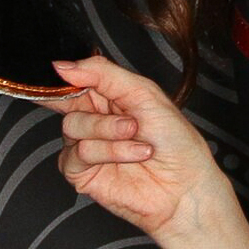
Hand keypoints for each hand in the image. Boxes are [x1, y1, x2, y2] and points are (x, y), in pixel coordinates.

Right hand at [53, 53, 229, 242]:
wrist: (185, 184)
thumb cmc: (175, 141)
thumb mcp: (144, 93)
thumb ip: (103, 74)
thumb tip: (65, 64)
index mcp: (109, 97)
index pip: (75, 79)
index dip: (67, 76)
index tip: (64, 72)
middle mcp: (95, 120)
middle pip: (67, 103)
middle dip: (100, 112)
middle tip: (130, 122)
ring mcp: (87, 146)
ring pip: (72, 127)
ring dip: (110, 133)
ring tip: (138, 139)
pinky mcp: (82, 173)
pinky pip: (77, 154)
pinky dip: (108, 152)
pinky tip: (132, 154)